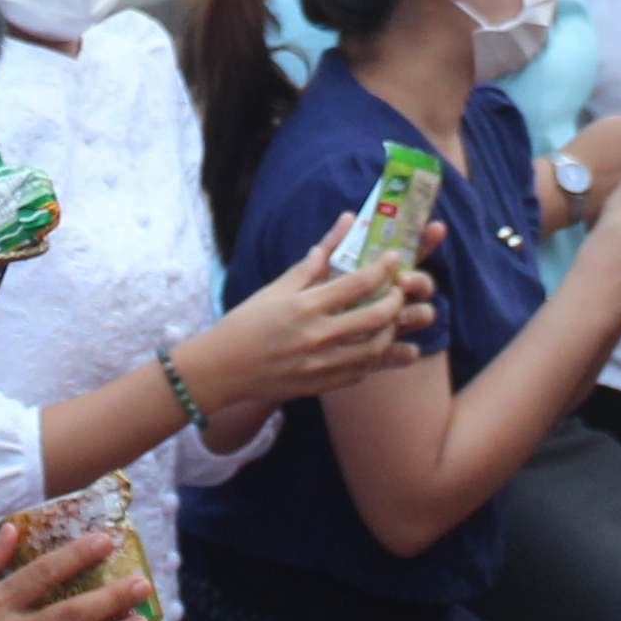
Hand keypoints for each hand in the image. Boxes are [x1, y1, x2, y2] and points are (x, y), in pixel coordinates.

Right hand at [189, 244, 419, 418]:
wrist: (222, 369)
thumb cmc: (245, 324)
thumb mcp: (274, 290)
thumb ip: (310, 265)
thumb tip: (335, 235)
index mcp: (304, 306)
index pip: (358, 283)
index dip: (383, 268)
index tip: (393, 258)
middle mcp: (317, 336)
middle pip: (376, 317)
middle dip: (396, 300)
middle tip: (398, 290)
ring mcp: (321, 365)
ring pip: (375, 348)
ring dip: (390, 331)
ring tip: (389, 318)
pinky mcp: (321, 385)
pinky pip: (360, 372)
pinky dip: (372, 356)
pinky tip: (371, 343)